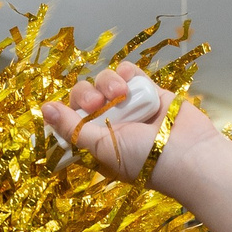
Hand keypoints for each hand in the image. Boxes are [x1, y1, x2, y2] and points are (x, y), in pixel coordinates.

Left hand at [38, 65, 216, 193]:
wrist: (188, 153)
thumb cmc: (143, 158)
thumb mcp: (102, 147)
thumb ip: (73, 128)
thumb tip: (44, 109)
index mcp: (98, 142)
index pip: (71, 119)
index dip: (66, 111)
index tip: (68, 111)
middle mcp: (111, 123)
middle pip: (85, 95)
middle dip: (86, 94)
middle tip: (97, 102)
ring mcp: (130, 106)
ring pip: (105, 81)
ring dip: (108, 82)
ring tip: (120, 93)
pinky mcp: (149, 91)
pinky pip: (130, 73)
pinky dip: (127, 72)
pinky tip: (129, 80)